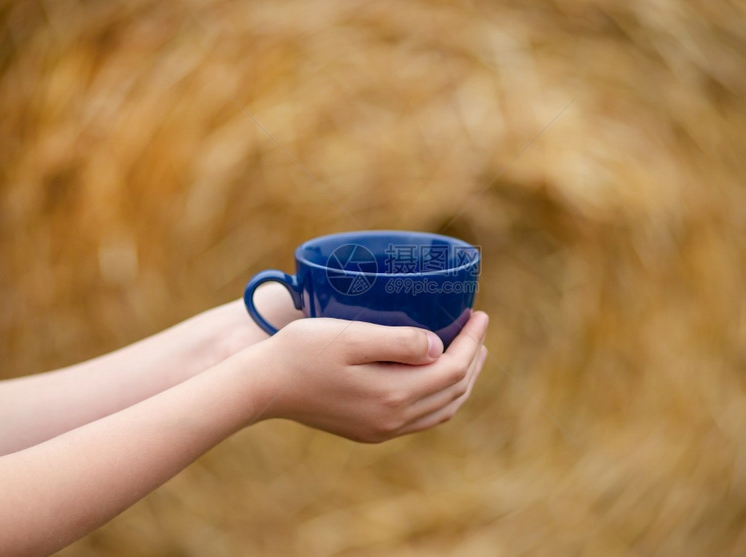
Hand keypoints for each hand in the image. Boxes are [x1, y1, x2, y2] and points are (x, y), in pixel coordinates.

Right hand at [255, 311, 488, 442]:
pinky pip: (420, 419)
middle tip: (478, 330)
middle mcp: (393, 419)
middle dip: (473, 360)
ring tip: (468, 354)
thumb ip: (398, 341)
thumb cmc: (302, 351)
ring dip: (460, 382)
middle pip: (453, 392)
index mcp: (393, 394)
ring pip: (440, 410)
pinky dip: (440, 398)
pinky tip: (435, 379)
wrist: (264, 386)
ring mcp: (381, 430)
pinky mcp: (369, 431)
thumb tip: (436, 347)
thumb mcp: (351, 336)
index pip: (452, 369)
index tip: (481, 314)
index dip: (472, 341)